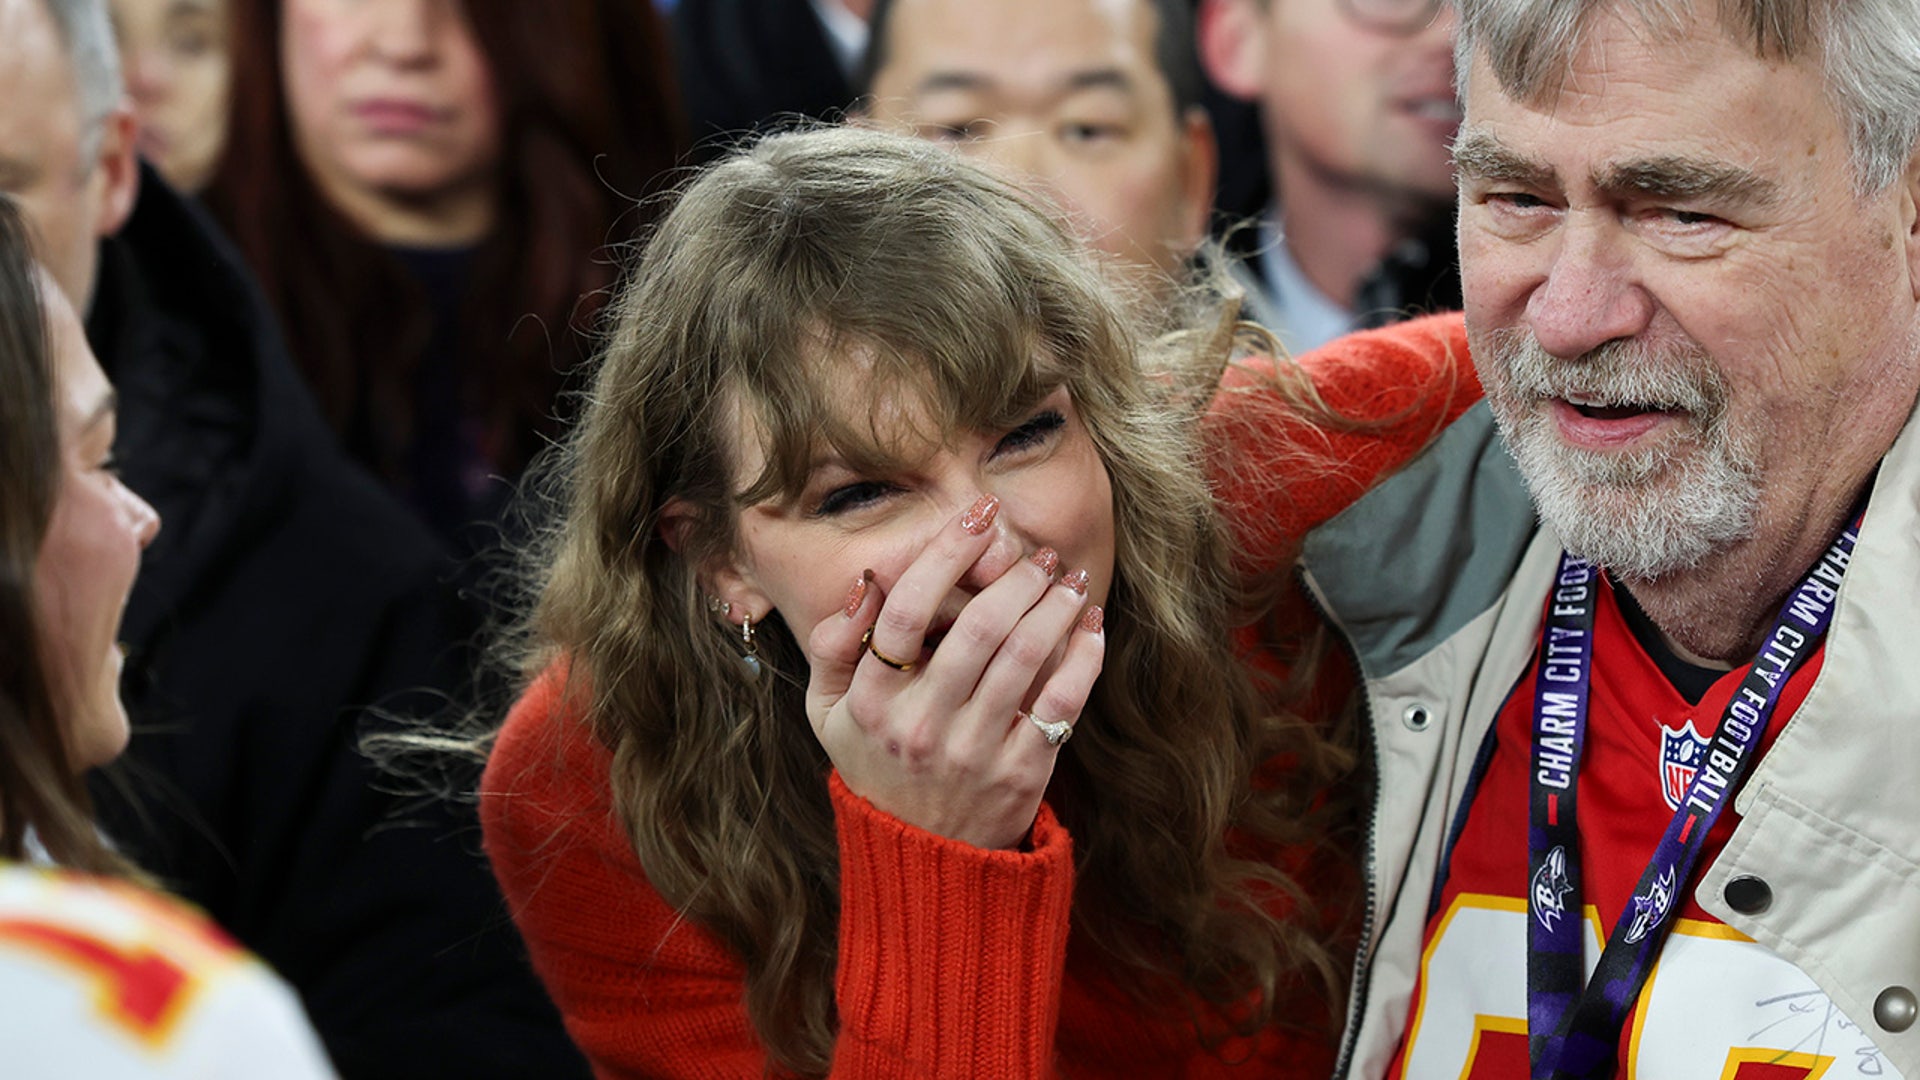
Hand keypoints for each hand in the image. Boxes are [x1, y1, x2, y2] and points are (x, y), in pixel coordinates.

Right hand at [804, 496, 1105, 850]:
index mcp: (870, 702)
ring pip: (1023, 657)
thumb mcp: (829, 713)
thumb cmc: (876, 764)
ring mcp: (973, 751)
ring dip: (1053, 606)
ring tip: (1067, 579)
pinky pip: (1062, 700)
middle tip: (1036, 554)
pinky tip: (1091, 624)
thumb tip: (867, 581)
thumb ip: (833, 644)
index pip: (905, 611)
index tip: (977, 518)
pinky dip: (1084, 655)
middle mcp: (921, 725)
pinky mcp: (1021, 773)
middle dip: (1015, 577)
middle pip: (976, 628)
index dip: (945, 554)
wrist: (923, 858)